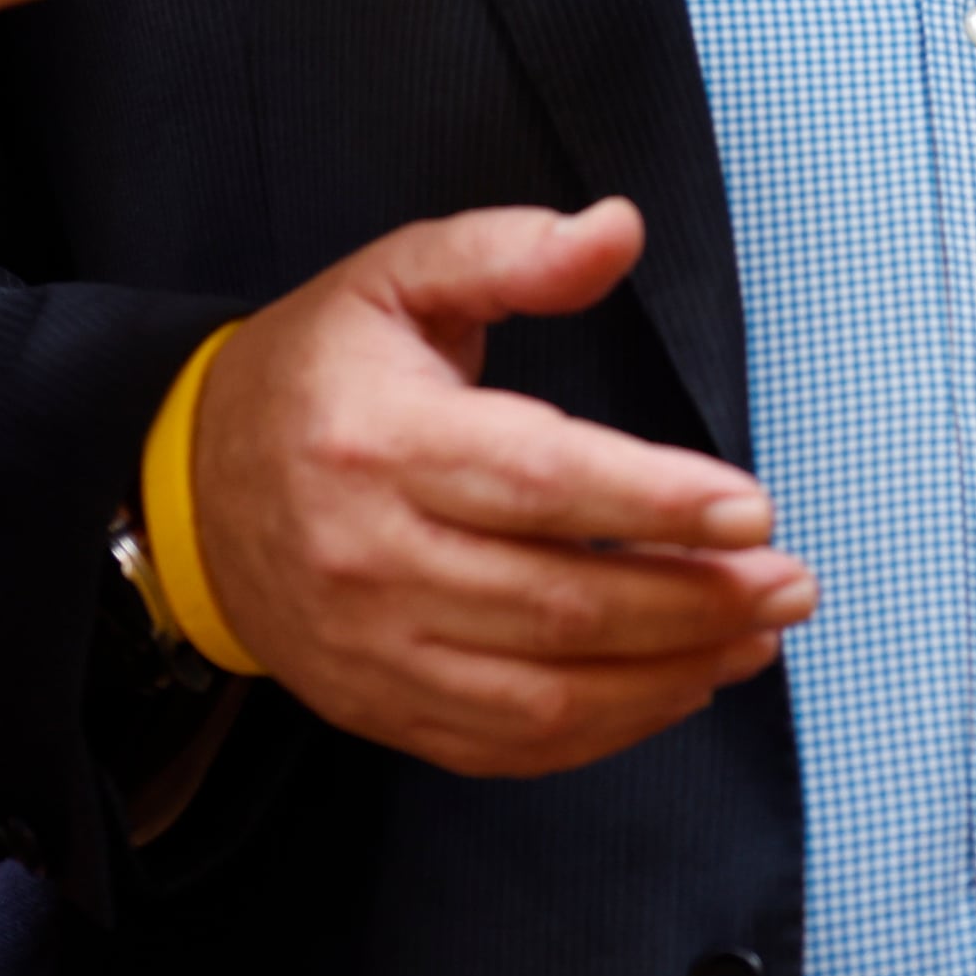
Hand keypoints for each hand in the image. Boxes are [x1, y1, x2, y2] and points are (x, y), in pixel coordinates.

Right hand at [184, 198, 812, 776]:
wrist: (186, 488)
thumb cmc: (318, 371)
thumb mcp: (398, 275)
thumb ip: (512, 252)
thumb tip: (620, 230)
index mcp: (382, 441)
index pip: (539, 484)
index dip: (654, 503)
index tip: (752, 509)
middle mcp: (372, 557)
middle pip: (558, 604)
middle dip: (694, 601)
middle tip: (790, 584)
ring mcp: (373, 649)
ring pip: (543, 693)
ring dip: (669, 676)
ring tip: (757, 638)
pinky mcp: (379, 706)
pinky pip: (506, 744)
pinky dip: (605, 731)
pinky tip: (677, 687)